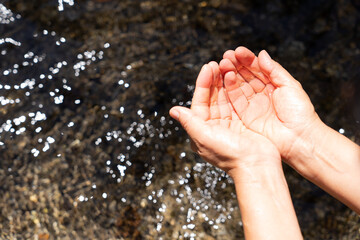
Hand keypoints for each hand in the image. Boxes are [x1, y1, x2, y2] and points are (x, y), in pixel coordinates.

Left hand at [169, 62, 280, 178]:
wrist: (257, 166)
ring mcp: (227, 124)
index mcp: (200, 130)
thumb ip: (190, 122)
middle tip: (217, 63)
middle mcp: (212, 126)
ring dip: (224, 82)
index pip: (199, 101)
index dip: (202, 83)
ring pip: (223, 97)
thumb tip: (173, 110)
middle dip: (213, 80)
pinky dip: (235, 89)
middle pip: (211, 97)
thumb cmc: (229, 154)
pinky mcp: (241, 123)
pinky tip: (237, 77)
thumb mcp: (204, 137)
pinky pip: (236, 102)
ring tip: (227, 65)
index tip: (208, 67)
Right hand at [219, 47, 320, 166]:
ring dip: (229, 74)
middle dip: (235, 64)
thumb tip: (261, 54)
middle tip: (226, 55)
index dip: (247, 59)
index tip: (238, 51)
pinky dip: (229, 88)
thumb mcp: (290, 85)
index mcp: (273, 85)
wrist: (299, 139)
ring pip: (238, 86)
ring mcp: (252, 105)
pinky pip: (235, 99)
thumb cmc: (300, 113)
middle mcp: (261, 94)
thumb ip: (274, 70)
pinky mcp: (245, 115)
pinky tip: (226, 77)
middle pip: (245, 76)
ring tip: (223, 63)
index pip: (257, 68)